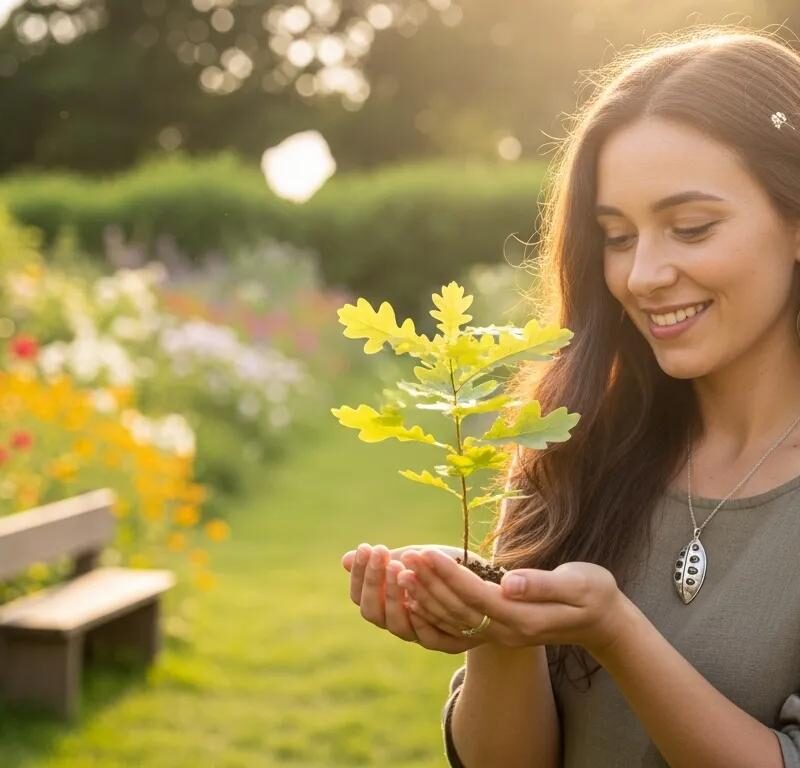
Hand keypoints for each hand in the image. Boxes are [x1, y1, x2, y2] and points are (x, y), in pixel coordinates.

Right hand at [342, 542, 493, 653]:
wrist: (485, 585)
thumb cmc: (443, 570)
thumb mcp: (413, 561)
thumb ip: (384, 563)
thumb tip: (345, 559)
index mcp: (385, 606)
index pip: (360, 597)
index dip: (360, 575)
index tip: (367, 548)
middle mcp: (398, 624)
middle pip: (373, 613)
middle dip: (375, 582)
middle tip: (381, 553)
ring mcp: (419, 636)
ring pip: (397, 626)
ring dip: (395, 597)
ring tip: (399, 568)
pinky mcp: (446, 643)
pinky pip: (428, 636)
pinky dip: (420, 617)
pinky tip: (418, 595)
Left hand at [398, 547, 630, 657]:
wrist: (603, 622)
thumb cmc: (594, 595)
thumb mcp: (579, 584)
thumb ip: (544, 584)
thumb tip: (510, 583)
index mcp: (525, 619)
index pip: (477, 596)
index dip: (449, 575)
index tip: (427, 553)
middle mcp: (508, 632)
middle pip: (458, 608)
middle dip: (429, 582)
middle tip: (405, 556)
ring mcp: (501, 635)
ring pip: (454, 619)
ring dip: (426, 595)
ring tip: (402, 571)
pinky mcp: (498, 630)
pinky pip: (458, 625)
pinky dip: (434, 610)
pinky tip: (416, 596)